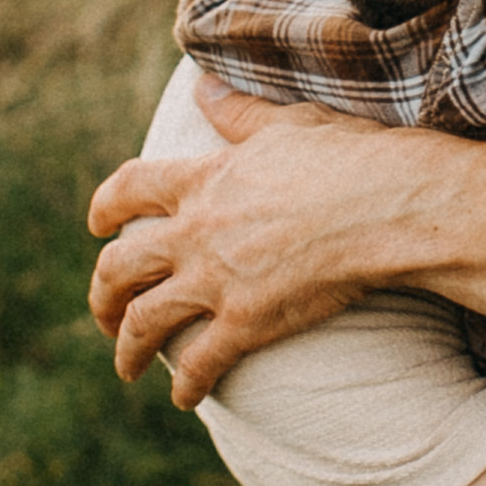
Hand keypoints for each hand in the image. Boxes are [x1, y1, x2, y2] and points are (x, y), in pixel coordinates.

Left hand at [86, 86, 413, 402]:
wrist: (388, 209)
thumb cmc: (349, 159)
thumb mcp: (286, 123)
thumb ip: (238, 111)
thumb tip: (202, 86)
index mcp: (201, 180)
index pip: (127, 190)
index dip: (104, 209)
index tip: (96, 227)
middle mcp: (194, 232)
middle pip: (119, 266)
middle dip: (102, 294)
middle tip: (104, 312)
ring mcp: (215, 280)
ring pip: (143, 322)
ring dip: (126, 348)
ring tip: (125, 366)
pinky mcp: (245, 322)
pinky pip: (199, 363)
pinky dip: (186, 386)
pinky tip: (184, 400)